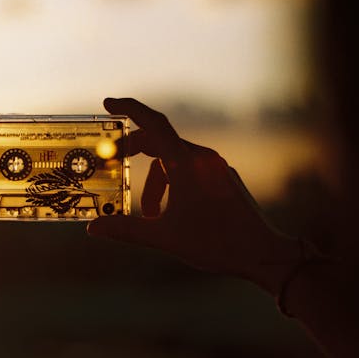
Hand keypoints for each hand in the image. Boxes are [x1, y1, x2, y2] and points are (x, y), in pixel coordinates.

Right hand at [88, 98, 299, 294]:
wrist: (265, 254)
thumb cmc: (218, 244)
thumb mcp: (165, 238)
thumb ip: (126, 230)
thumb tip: (93, 228)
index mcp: (187, 165)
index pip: (153, 124)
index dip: (129, 109)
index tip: (108, 104)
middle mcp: (202, 159)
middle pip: (159, 142)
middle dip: (134, 152)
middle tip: (113, 163)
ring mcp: (215, 167)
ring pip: (173, 161)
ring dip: (154, 181)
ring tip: (150, 214)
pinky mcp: (223, 178)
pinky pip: (189, 170)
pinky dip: (172, 183)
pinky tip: (170, 212)